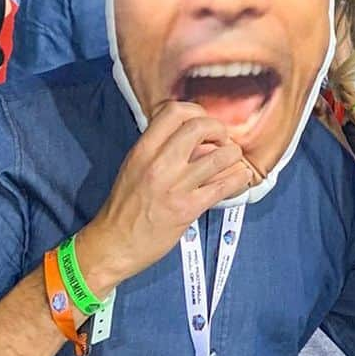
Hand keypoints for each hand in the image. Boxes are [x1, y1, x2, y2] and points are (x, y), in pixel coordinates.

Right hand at [77, 102, 253, 288]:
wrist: (114, 245)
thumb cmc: (125, 206)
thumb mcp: (135, 166)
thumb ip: (160, 147)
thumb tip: (193, 135)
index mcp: (143, 149)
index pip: (175, 111)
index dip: (197, 112)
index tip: (204, 124)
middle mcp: (158, 163)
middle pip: (200, 126)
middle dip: (219, 130)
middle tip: (222, 141)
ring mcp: (175, 186)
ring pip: (219, 155)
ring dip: (233, 155)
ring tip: (232, 160)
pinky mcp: (188, 208)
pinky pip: (224, 186)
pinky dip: (238, 178)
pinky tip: (240, 177)